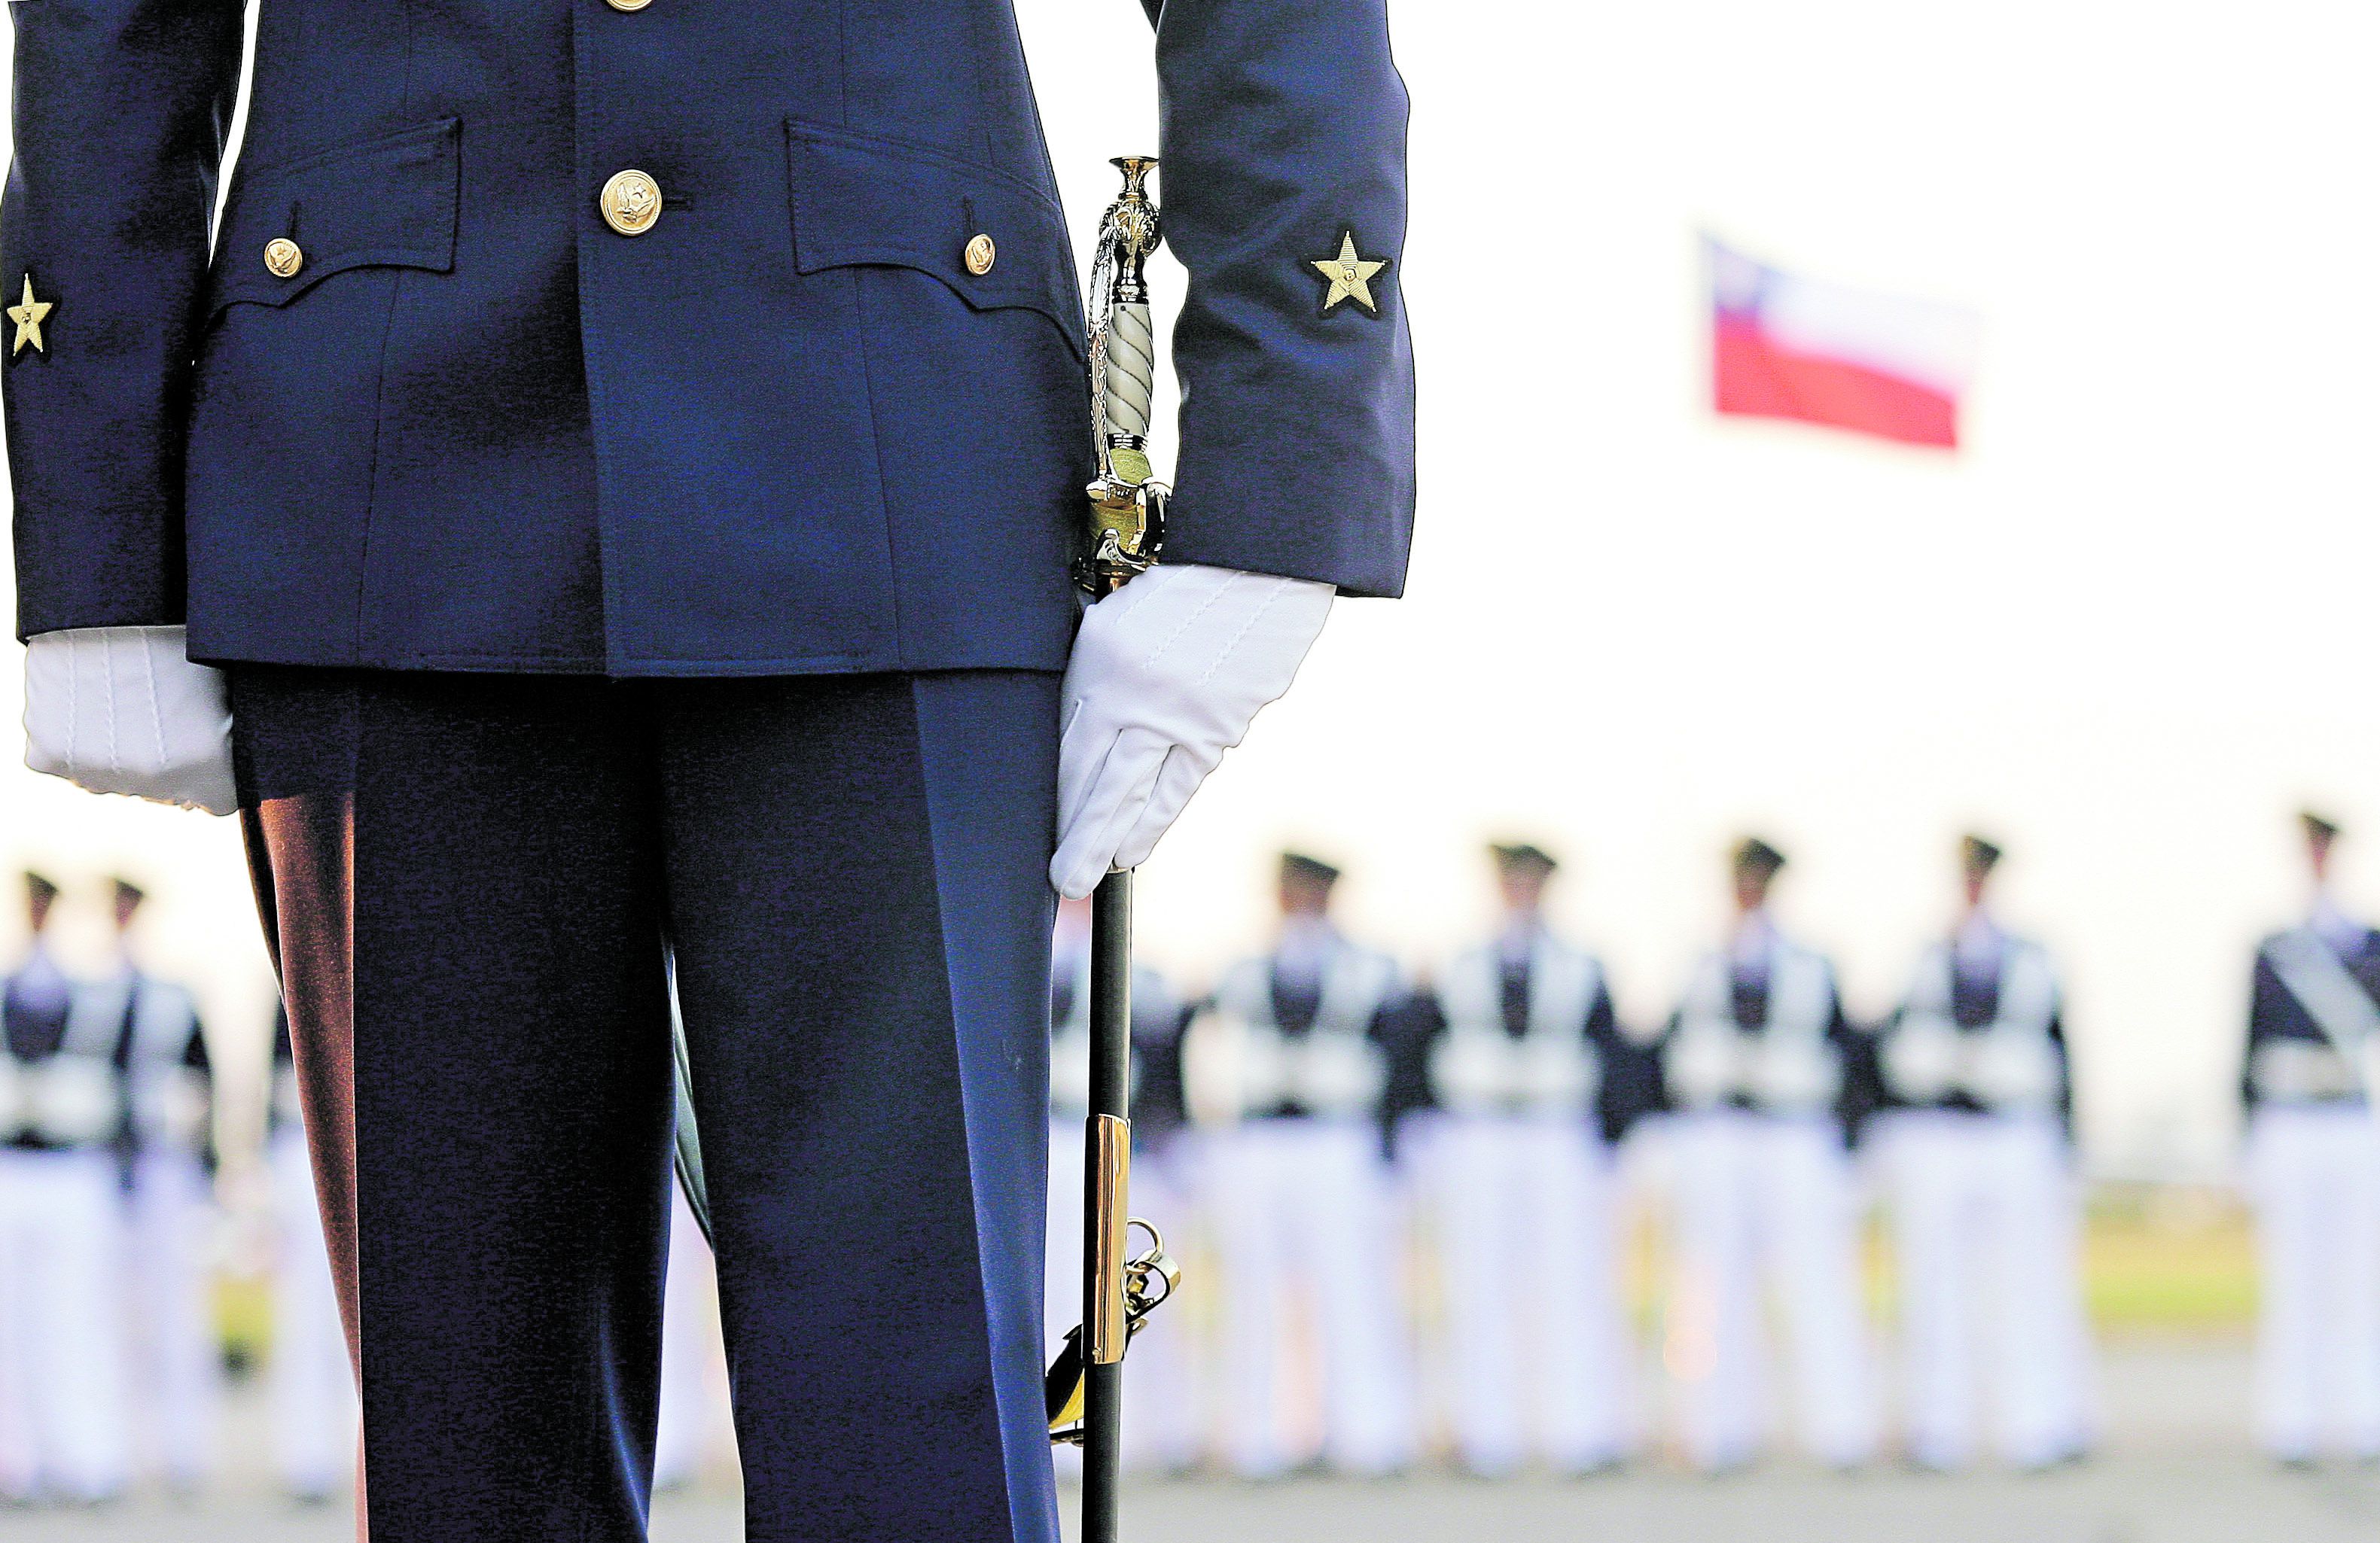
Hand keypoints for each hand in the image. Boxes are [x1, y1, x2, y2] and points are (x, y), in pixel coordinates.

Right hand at [22, 626, 236, 814]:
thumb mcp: (226, 691)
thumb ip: (227, 743)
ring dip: (116, 753)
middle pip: (161, 790)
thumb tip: (219, 777)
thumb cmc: (181, 639)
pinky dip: (71, 739)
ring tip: (121, 703)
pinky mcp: (48, 755)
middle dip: (165, 762)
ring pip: (111, 778)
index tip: (204, 751)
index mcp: (206, 765)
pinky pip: (63, 760)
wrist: (114, 607)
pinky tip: (86, 704)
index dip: (213, 774)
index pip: (216, 800)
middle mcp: (151, 779)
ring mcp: (94, 770)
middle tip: (157, 715)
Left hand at [1050, 564, 1332, 898]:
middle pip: (1098, 781)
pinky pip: (1180, 785)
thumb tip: (1072, 739)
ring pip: (1139, 794)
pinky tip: (1135, 847)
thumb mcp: (1114, 623)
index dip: (1056, 797)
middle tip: (1063, 881)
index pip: (1069, 748)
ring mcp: (1182, 717)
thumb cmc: (1179, 593)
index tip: (1043, 829)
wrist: (1257, 571)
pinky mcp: (1219, 728)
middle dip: (1078, 837)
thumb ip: (1091, 679)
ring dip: (1113, 840)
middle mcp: (1138, 696)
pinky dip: (1156, 820)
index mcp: (1102, 664)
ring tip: (1092, 874)